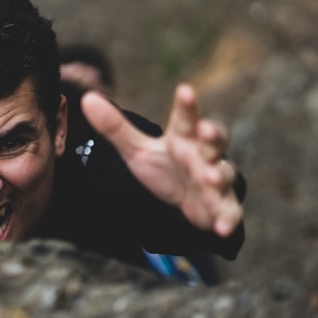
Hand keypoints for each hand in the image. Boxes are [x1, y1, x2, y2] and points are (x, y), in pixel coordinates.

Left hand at [80, 83, 242, 236]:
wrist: (183, 202)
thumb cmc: (166, 167)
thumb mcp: (137, 149)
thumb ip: (114, 127)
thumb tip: (87, 99)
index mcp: (184, 137)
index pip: (186, 117)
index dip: (187, 105)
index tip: (184, 90)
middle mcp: (204, 155)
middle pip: (214, 140)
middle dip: (213, 135)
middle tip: (206, 131)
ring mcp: (217, 180)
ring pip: (225, 173)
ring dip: (220, 175)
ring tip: (211, 177)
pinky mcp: (223, 207)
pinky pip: (230, 212)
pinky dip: (228, 220)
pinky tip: (221, 227)